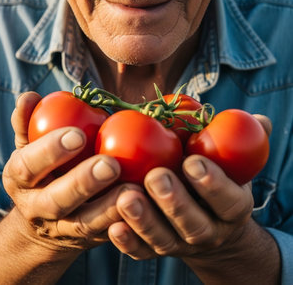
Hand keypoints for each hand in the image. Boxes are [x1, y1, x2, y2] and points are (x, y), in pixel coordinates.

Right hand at [4, 92, 133, 250]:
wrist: (45, 222)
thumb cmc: (42, 169)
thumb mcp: (30, 147)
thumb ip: (28, 122)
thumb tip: (29, 96)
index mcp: (20, 180)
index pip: (28, 166)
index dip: (50, 151)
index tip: (77, 134)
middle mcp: (38, 208)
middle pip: (57, 200)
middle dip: (83, 182)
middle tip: (110, 163)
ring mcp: (64, 229)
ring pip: (85, 223)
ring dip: (109, 207)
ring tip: (134, 188)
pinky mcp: (89, 240)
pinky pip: (108, 234)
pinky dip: (126, 222)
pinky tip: (146, 204)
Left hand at [108, 115, 271, 261]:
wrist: (210, 221)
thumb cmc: (219, 177)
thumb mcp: (236, 162)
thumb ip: (244, 140)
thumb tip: (260, 121)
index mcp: (233, 208)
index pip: (228, 200)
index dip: (212, 183)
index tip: (192, 161)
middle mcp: (209, 232)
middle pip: (194, 224)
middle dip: (175, 202)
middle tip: (156, 176)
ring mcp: (181, 245)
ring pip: (165, 240)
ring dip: (145, 220)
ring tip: (126, 196)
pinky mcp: (156, 251)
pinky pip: (142, 252)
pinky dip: (128, 241)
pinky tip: (113, 225)